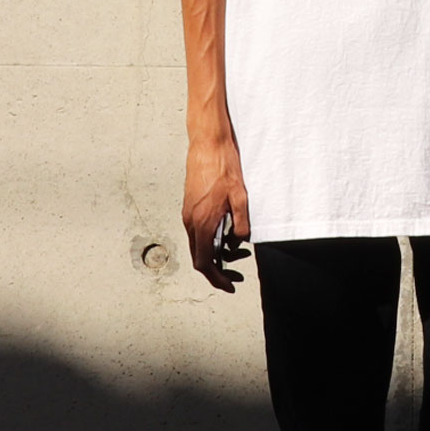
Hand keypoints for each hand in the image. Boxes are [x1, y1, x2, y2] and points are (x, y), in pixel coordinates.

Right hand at [182, 138, 251, 292]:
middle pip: (199, 258)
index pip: (204, 262)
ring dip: (215, 254)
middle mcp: (191, 221)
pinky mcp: (190, 207)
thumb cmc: (224, 168)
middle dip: (217, 270)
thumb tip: (238, 242)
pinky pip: (198, 232)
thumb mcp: (240, 198)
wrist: (207, 145)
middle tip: (236, 275)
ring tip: (238, 252)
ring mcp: (188, 214)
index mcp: (202, 222)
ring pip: (198, 245)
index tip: (229, 285)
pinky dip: (211, 241)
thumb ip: (241, 225)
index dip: (216, 278)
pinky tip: (228, 235)